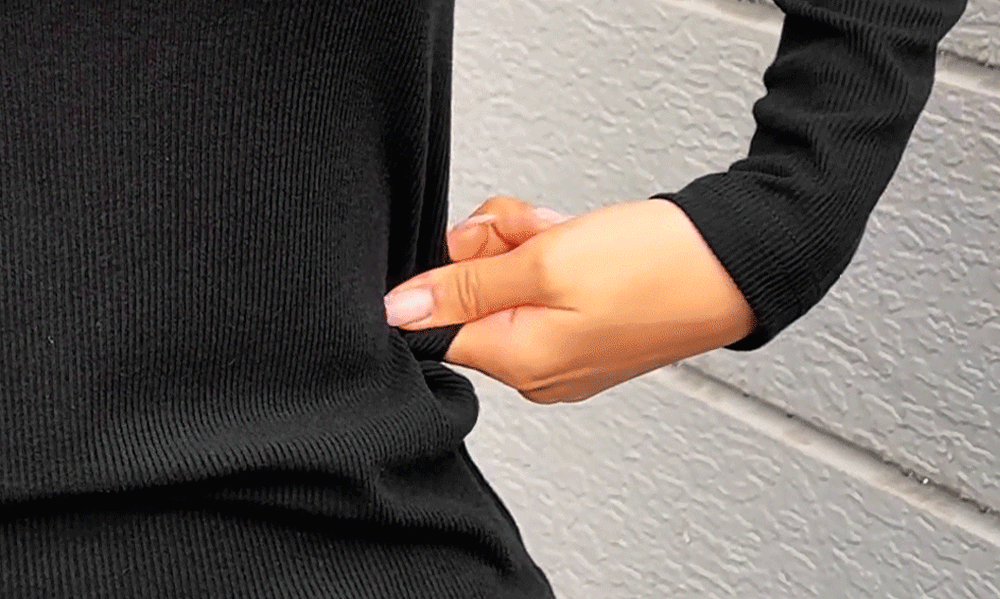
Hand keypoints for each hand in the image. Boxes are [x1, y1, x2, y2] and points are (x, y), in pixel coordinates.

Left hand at [383, 196, 755, 403]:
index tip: (483, 245)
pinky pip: (542, 287)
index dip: (449, 271)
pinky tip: (582, 242)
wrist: (736, 261)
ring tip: (568, 236)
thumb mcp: (546, 263)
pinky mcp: (586, 328)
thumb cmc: (656, 267)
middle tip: (536, 234)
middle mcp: (538, 369)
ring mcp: (565, 350)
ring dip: (526, 245)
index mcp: (521, 364)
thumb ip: (465, 287)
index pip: (437, 326)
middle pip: (472, 299)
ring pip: (507, 284)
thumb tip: (399, 312)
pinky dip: (553, 255)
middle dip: (495, 249)